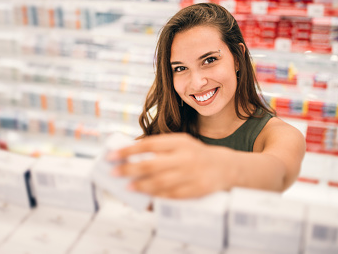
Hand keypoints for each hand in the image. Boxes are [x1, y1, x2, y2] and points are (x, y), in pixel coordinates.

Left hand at [108, 133, 235, 198]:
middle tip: (114, 173)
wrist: (224, 167)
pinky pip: (171, 195)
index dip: (128, 150)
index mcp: (180, 142)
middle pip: (151, 164)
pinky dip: (156, 196)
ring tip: (128, 186)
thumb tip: (131, 154)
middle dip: (129, 169)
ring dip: (141, 185)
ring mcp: (191, 174)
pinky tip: (146, 196)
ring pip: (160, 182)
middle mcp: (185, 157)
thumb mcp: (180, 143)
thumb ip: (160, 147)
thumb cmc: (195, 154)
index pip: (149, 144)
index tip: (113, 156)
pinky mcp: (196, 190)